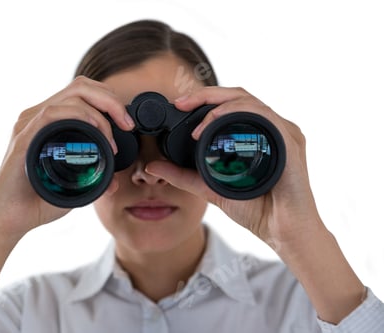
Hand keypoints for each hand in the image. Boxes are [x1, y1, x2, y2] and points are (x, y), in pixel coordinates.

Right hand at [0, 76, 133, 240]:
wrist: (9, 220)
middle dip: (112, 101)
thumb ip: (93, 180)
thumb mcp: (74, 187)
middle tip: (127, 125)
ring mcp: (29, 124)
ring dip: (101, 113)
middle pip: (81, 86)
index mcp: (49, 121)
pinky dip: (80, 117)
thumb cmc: (38, 202)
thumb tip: (114, 183)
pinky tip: (95, 132)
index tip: (127, 125)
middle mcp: (38, 116)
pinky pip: (53, 113)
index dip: (110, 100)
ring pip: (72, 95)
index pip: (83, 93)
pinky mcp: (24, 137)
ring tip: (113, 141)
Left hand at [145, 86, 323, 249]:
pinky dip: (236, 113)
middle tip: (182, 103)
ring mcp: (282, 131)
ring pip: (248, 100)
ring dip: (218, 104)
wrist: (281, 230)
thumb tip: (152, 166)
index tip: (178, 105)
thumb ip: (182, 175)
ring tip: (196, 120)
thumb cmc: (255, 209)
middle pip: (237, 95)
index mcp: (256, 133)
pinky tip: (216, 122)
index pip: (229, 104)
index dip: (203, 99)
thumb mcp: (208, 188)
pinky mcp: (289, 139)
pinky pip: (262, 115)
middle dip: (206, 95)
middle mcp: (270, 128)